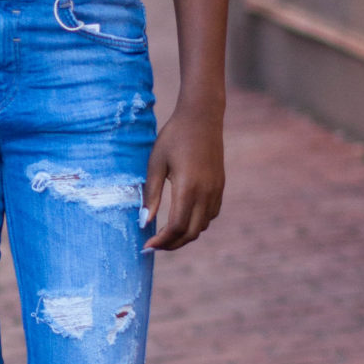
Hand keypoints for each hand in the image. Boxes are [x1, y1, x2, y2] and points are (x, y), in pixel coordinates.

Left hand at [142, 105, 224, 250]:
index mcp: (188, 187)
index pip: (176, 227)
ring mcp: (216, 190)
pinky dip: (196, 223)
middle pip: (191, 233)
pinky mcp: (220, 187)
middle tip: (153, 245)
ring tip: (165, 234)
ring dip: (184, 235)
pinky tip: (182, 217)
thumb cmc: (173, 137)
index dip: (161, 241)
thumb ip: (150, 194)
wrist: (202, 117)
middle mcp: (206, 192)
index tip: (146, 246)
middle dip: (171, 244)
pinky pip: (210, 215)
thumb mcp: (155, 163)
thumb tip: (143, 222)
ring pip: (202, 226)